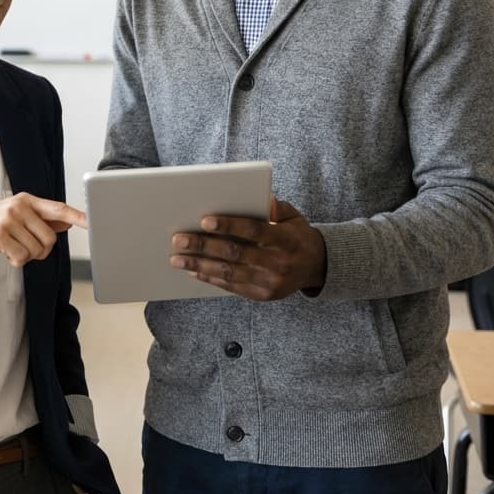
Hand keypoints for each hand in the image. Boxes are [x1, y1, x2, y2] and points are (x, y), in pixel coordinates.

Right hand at [0, 192, 86, 267]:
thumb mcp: (15, 217)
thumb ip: (41, 219)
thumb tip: (68, 220)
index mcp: (25, 200)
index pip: (57, 208)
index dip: (77, 215)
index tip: (92, 221)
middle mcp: (18, 206)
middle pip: (50, 238)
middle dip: (41, 250)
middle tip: (24, 248)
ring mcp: (7, 220)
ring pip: (36, 250)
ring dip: (26, 256)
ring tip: (10, 248)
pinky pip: (21, 258)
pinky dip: (15, 261)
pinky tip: (2, 253)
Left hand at [169, 196, 325, 300]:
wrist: (317, 266)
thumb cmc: (297, 234)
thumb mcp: (293, 216)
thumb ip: (275, 207)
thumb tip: (260, 198)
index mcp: (286, 240)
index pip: (254, 231)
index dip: (229, 225)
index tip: (204, 220)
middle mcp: (279, 263)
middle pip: (235, 254)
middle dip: (203, 246)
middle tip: (179, 239)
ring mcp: (270, 283)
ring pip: (229, 273)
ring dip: (199, 265)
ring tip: (177, 258)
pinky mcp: (262, 295)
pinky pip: (231, 287)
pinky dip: (210, 278)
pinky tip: (193, 270)